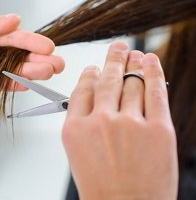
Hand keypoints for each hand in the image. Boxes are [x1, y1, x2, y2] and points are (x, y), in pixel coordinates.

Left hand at [0, 12, 63, 92]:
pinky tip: (26, 85)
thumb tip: (14, 20)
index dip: (33, 42)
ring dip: (31, 73)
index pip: (16, 38)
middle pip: (20, 56)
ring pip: (14, 72)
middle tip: (56, 63)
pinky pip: (0, 86)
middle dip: (40, 60)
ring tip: (47, 73)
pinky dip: (13, 87)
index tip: (48, 46)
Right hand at [62, 42, 177, 199]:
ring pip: (131, 82)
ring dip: (133, 64)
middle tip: (117, 48)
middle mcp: (100, 121)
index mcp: (75, 128)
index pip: (84, 88)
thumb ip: (83, 121)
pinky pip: (155, 90)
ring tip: (134, 54)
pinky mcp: (158, 129)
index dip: (91, 74)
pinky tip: (150, 60)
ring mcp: (129, 124)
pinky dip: (153, 71)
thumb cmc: (101, 187)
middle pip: (107, 79)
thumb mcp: (78, 152)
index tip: (95, 68)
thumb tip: (95, 94)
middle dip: (113, 59)